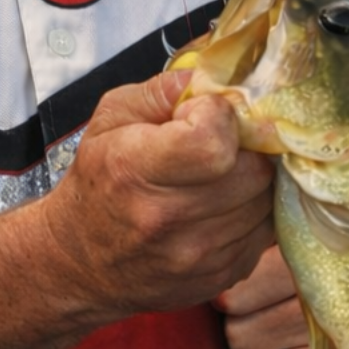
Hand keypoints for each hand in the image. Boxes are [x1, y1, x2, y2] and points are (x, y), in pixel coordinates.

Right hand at [41, 70, 275, 321]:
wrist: (82, 263)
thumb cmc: (98, 183)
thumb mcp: (110, 120)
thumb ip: (162, 90)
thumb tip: (213, 73)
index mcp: (135, 172)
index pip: (213, 141)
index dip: (218, 116)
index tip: (200, 115)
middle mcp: (169, 220)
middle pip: (253, 169)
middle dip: (244, 146)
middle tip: (220, 142)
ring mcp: (200, 255)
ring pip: (266, 198)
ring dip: (252, 177)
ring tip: (221, 173)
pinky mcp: (225, 274)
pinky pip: (267, 228)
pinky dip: (253, 208)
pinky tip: (225, 202)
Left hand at [216, 244, 320, 348]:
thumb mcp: (328, 244)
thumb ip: (290, 244)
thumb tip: (234, 252)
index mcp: (322, 275)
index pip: (240, 296)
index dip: (232, 299)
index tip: (236, 297)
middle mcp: (328, 322)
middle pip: (240, 336)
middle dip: (240, 331)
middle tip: (253, 324)